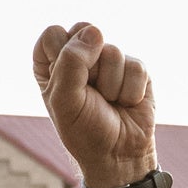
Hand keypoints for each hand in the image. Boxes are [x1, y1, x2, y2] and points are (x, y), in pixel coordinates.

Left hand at [31, 23, 157, 187]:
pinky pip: (135, 66)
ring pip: (112, 51)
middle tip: (90, 91)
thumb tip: (95, 31)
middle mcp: (80, 57)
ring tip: (110, 103)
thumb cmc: (85, 131)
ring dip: (111, 85)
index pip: (53, 35)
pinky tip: (127, 104)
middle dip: (90, 65)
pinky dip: (130, 91)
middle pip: (85, 31)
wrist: (119, 156)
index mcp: (52, 63)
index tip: (68, 85)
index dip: (62, 58)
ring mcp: (109, 61)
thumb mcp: (65, 100)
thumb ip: (71, 62)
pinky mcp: (135, 69)